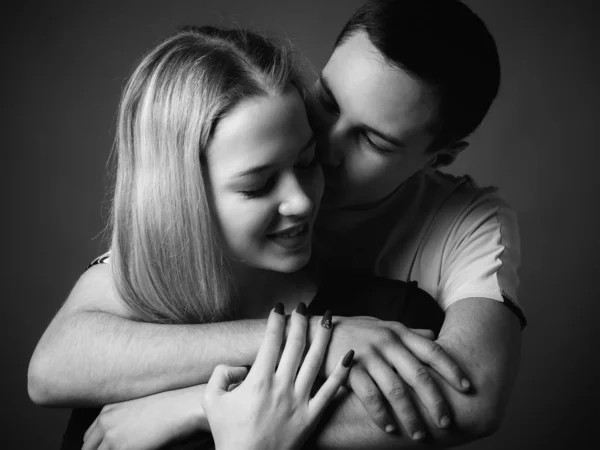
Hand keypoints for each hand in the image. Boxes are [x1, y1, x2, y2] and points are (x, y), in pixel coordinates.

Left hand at [82, 385, 205, 449]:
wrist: (180, 408)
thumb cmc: (168, 408)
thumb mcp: (140, 412)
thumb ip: (125, 424)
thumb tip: (125, 438)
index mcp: (108, 411)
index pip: (89, 438)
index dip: (96, 448)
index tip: (105, 449)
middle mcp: (105, 422)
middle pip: (87, 448)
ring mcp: (110, 436)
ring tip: (128, 448)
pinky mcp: (119, 448)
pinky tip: (137, 449)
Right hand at [204, 304, 352, 449]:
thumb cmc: (228, 435)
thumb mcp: (211, 402)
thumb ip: (219, 375)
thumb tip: (236, 364)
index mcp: (258, 380)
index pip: (271, 340)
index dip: (276, 320)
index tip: (279, 307)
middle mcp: (281, 386)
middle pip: (296, 345)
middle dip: (300, 321)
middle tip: (304, 307)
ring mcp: (300, 401)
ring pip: (316, 361)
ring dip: (323, 337)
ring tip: (329, 319)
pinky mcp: (312, 416)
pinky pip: (331, 390)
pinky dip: (342, 372)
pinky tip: (350, 356)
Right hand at [318, 316, 471, 439]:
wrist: (314, 331)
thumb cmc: (352, 331)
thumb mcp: (381, 325)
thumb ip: (407, 333)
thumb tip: (434, 335)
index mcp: (397, 331)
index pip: (431, 349)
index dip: (452, 368)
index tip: (467, 387)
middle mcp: (386, 340)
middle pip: (418, 373)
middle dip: (435, 400)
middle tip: (446, 422)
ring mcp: (368, 353)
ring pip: (396, 389)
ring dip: (410, 415)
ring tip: (419, 435)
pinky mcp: (349, 367)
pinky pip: (370, 395)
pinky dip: (381, 415)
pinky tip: (389, 428)